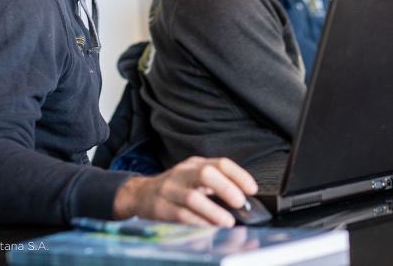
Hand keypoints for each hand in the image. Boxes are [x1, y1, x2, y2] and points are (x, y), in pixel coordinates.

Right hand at [113, 156, 258, 226]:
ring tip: (228, 221)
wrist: (140, 194)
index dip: (238, 175)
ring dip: (213, 211)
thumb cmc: (175, 188)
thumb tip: (243, 197)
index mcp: (194, 164)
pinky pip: (181, 216)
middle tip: (240, 202)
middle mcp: (183, 174)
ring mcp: (170, 190)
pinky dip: (198, 223)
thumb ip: (216, 184)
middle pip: (206, 173)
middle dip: (226, 188)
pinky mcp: (161, 208)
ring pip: (193, 197)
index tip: (252, 189)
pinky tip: (209, 228)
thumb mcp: (194, 178)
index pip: (220, 163)